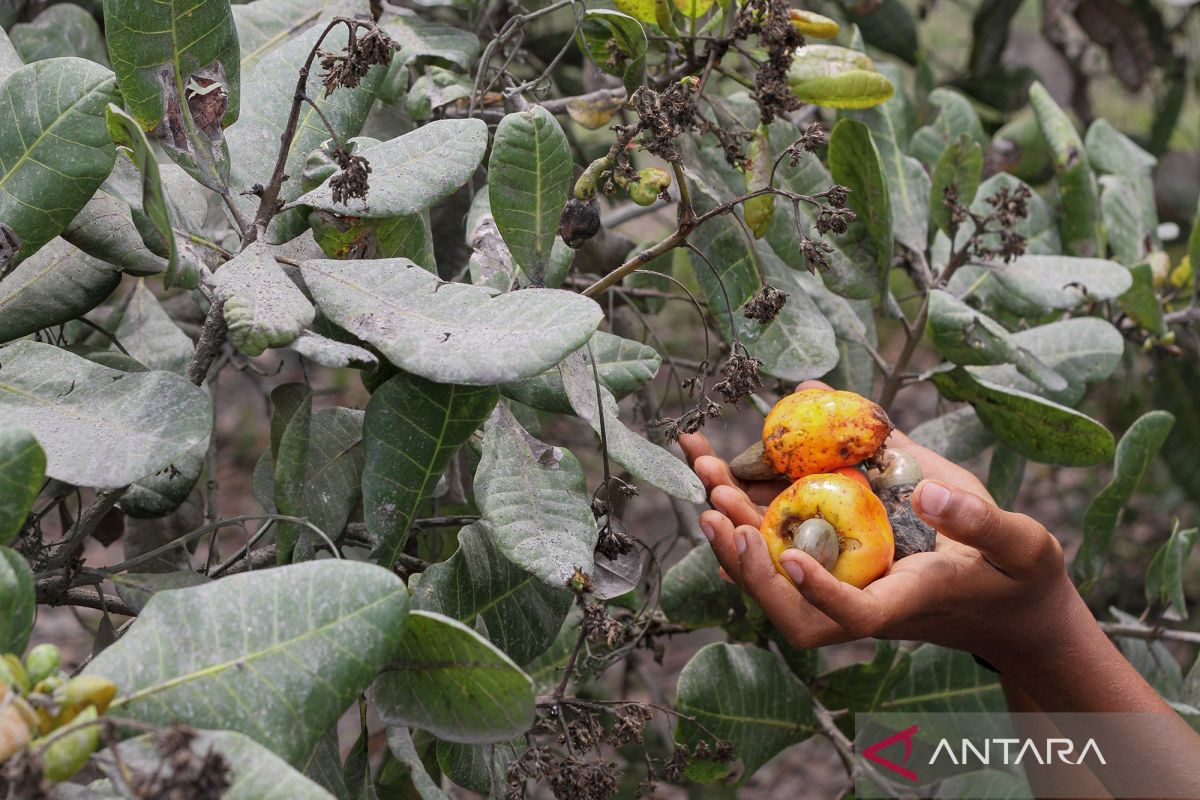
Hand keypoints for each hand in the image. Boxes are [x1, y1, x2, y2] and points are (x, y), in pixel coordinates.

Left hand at [677, 381, 1087, 674]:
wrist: (1006, 602)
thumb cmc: (1017, 575)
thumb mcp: (1020, 545)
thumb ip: (977, 519)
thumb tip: (926, 491)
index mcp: (907, 600)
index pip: (855, 614)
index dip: (818, 590)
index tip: (787, 552)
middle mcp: (863, 599)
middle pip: (789, 599)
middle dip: (744, 554)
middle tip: (712, 499)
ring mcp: (843, 582)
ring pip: (774, 569)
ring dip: (733, 523)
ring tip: (702, 469)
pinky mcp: (836, 559)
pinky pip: (780, 543)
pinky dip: (746, 511)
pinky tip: (721, 476)